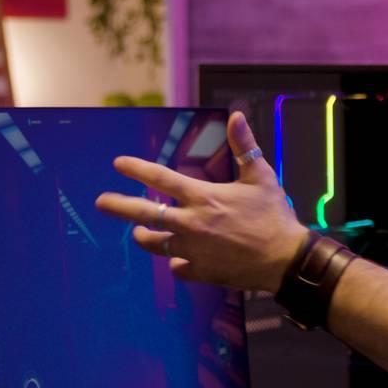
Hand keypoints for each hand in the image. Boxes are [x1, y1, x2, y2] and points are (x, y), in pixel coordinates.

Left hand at [95, 111, 309, 291]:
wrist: (286, 260)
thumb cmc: (275, 216)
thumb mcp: (261, 177)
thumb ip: (244, 146)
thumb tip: (237, 116)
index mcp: (203, 197)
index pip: (160, 178)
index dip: (136, 168)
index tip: (119, 163)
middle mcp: (191, 223)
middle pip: (142, 213)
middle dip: (117, 205)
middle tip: (101, 202)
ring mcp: (193, 250)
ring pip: (154, 244)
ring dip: (145, 237)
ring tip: (140, 234)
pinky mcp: (200, 271)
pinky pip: (178, 268)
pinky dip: (178, 263)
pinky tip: (181, 261)